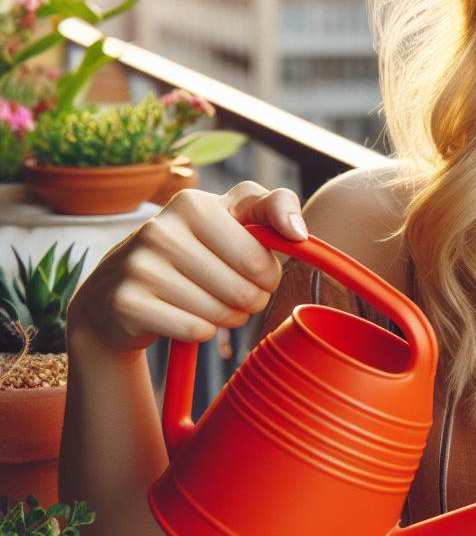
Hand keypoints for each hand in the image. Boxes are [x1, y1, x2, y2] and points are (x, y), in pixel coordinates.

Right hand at [67, 180, 307, 353]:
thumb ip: (274, 207)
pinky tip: (186, 316)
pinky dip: (200, 331)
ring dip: (228, 317)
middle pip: (243, 290)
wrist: (117, 290)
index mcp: (193, 204)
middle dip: (250, 300)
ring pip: (220, 313)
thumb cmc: (195, 249)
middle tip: (237, 295)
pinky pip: (194, 330)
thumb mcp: (232, 216)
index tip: (257, 273)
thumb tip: (298, 233)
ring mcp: (138, 266)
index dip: (268, 275)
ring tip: (211, 304)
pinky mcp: (126, 303)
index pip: (259, 259)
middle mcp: (160, 229)